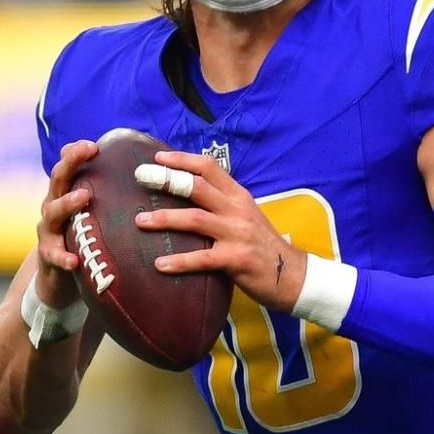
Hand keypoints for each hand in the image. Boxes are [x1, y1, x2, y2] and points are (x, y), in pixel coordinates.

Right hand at [35, 140, 98, 307]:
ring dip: (67, 202)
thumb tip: (149, 177)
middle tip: (87, 151)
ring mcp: (48, 231)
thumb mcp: (95, 216)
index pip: (69, 168)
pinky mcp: (48, 256)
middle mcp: (54, 207)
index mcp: (67, 195)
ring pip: (53, 212)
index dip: (76, 153)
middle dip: (70, 163)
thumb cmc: (84, 240)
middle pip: (58, 180)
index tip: (94, 143)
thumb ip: (111, 198)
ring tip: (83, 196)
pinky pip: (53, 255)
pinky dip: (63, 257)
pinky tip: (73, 261)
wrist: (59, 280)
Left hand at [133, 151, 308, 313]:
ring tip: (140, 222)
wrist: (293, 275)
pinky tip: (160, 265)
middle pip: (197, 187)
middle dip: (166, 180)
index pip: (209, 168)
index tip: (158, 157)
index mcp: (239, 196)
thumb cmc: (264, 247)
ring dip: (165, 219)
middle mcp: (237, 210)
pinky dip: (179, 261)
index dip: (182, 160)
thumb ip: (223, 205)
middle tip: (141, 177)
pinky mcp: (237, 259)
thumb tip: (188, 197)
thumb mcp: (247, 217)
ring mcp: (238, 234)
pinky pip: (202, 258)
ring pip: (195, 219)